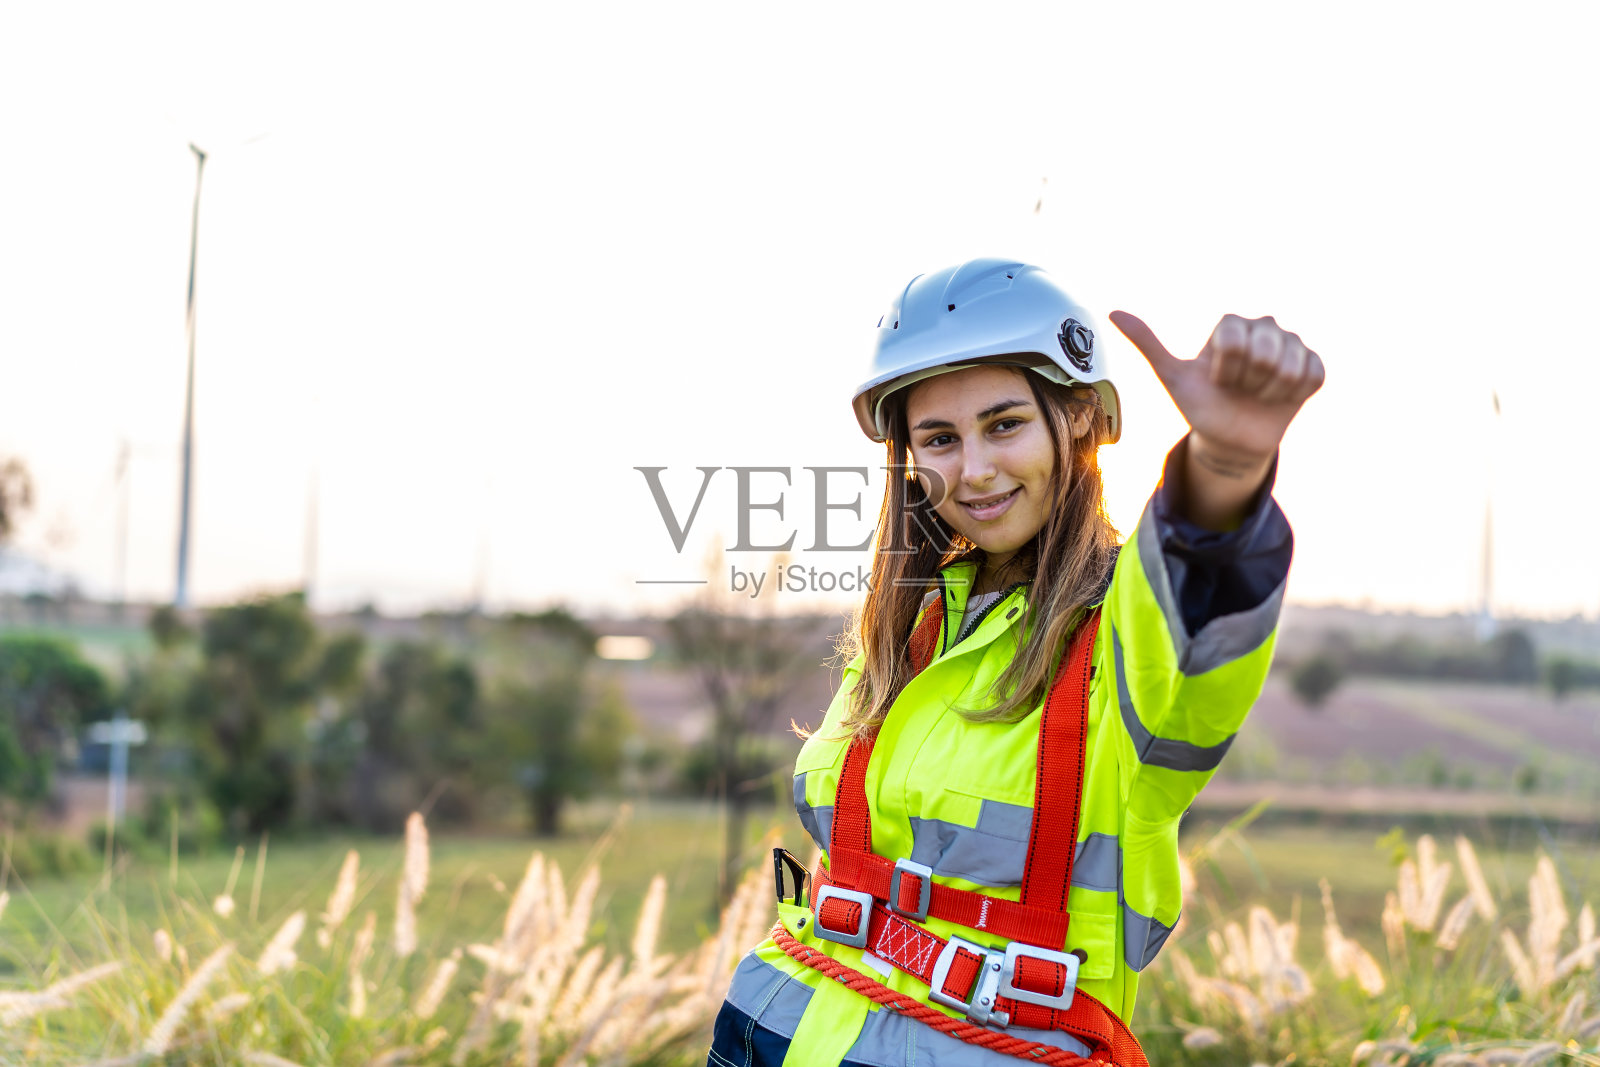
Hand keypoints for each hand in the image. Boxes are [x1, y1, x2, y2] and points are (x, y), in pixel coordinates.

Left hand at [1109, 310, 1325, 528]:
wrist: (1229, 437)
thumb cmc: (1200, 402)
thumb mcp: (1172, 375)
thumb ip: (1147, 342)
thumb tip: (1111, 311)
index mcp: (1233, 324)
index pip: (1235, 341)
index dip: (1224, 368)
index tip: (1216, 378)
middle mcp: (1266, 327)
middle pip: (1264, 351)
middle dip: (1247, 380)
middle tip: (1238, 388)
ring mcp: (1294, 345)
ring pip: (1290, 364)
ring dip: (1270, 390)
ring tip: (1257, 393)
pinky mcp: (1314, 367)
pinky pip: (1312, 376)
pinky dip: (1293, 394)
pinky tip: (1280, 397)